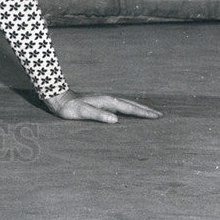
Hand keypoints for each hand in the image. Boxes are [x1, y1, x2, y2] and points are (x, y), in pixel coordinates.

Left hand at [43, 88, 162, 122]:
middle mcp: (108, 99)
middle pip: (131, 104)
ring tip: (149, 114)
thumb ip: (98, 115)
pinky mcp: (101, 104)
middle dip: (145, 110)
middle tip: (160, 115)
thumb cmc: (70, 108)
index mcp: (107, 101)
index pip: (130, 108)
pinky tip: (129, 114)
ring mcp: (105, 101)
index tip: (157, 117)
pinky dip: (129, 110)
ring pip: (126, 104)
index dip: (143, 113)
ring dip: (138, 109)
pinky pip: (120, 107)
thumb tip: (116, 120)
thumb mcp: (83, 112)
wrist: (59, 99)